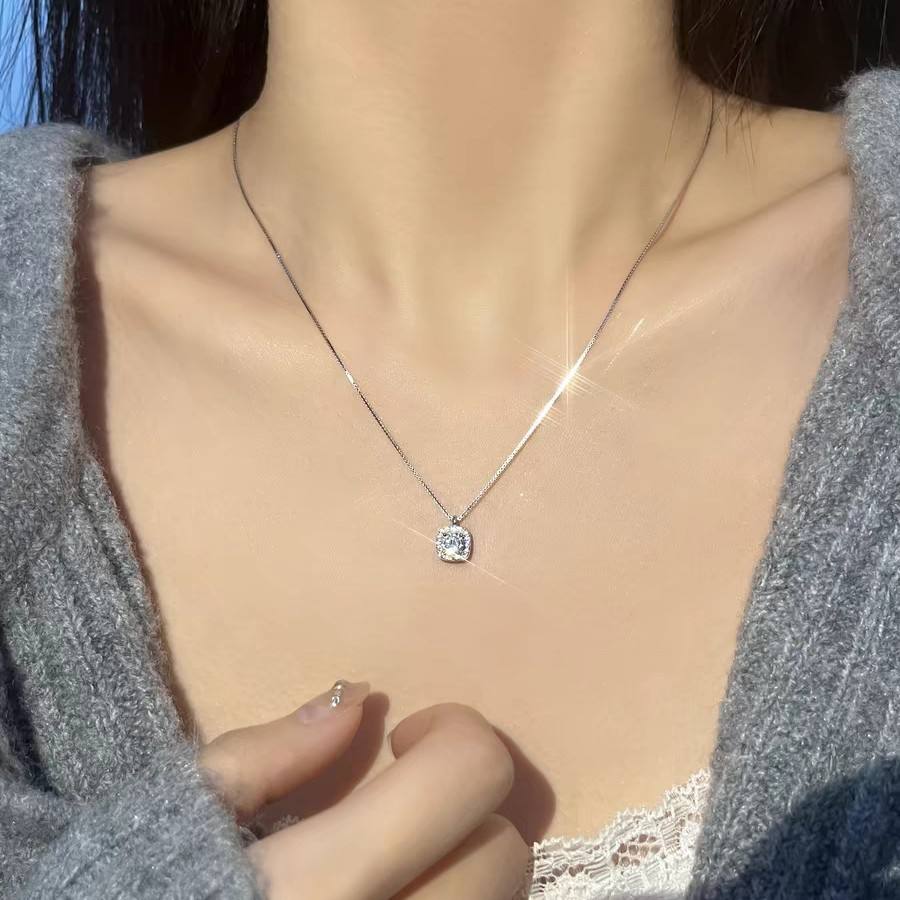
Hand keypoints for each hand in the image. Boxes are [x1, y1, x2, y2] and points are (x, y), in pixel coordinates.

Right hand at [198, 681, 530, 899]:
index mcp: (326, 885)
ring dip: (463, 871)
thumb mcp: (185, 815)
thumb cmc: (147, 897)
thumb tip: (359, 697)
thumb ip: (272, 754)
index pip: (465, 777)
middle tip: (403, 811)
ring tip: (400, 865)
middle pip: (505, 853)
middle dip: (464, 812)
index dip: (453, 734)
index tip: (405, 741)